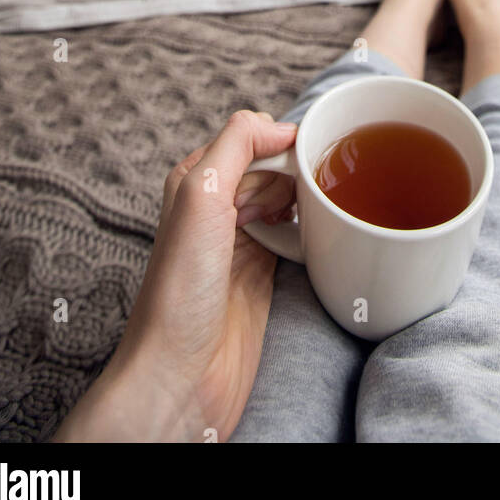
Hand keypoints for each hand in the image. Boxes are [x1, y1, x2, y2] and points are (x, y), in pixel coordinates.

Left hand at [53, 110, 296, 442]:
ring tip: (314, 216)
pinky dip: (312, 233)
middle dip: (298, 173)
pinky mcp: (263, 272)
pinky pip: (297, 236)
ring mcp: (242, 239)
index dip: (282, 143)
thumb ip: (236, 145)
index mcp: (195, 179)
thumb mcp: (200, 195)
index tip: (306, 160)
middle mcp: (216, 205)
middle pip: (275, 165)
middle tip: (309, 194)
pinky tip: (319, 239)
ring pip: (289, 198)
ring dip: (307, 202)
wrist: (182, 375)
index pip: (251, 136)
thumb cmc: (180, 291)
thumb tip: (279, 124)